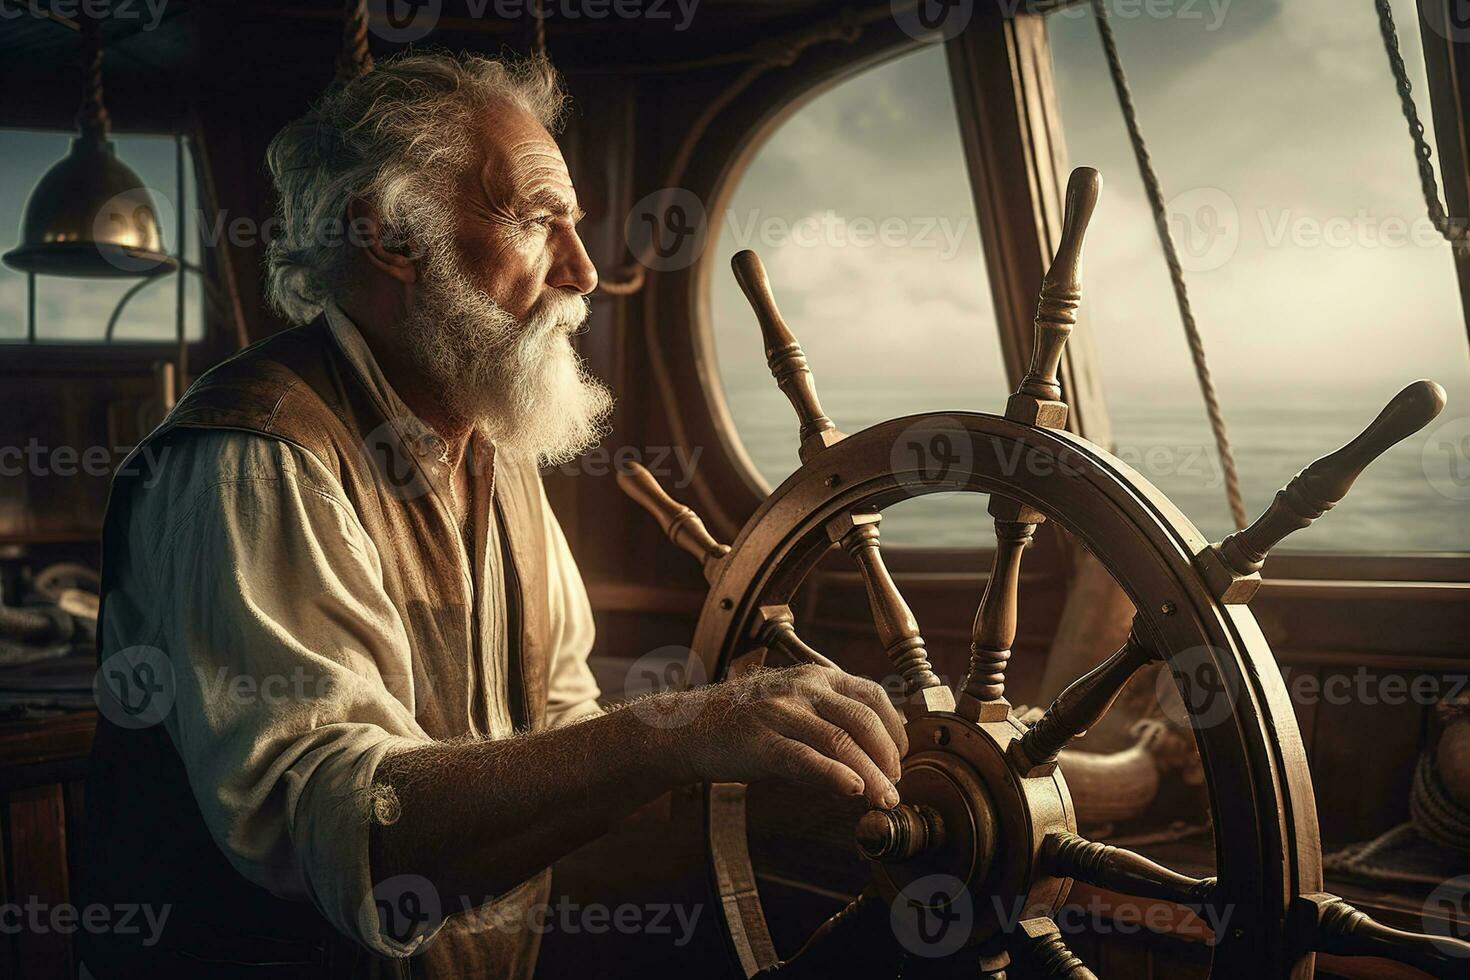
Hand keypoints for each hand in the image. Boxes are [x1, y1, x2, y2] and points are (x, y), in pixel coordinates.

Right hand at [665, 664, 908, 807]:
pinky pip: (805, 758)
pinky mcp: (760, 740)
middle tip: (895, 786)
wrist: (689, 727)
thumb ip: (832, 725)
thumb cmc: (747, 722)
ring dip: (871, 775)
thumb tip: (875, 762)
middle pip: (863, 719)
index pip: (872, 694)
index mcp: (816, 677)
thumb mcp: (795, 710)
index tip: (900, 758)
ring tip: (884, 799)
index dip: (894, 729)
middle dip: (888, 756)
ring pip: (840, 742)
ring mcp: (781, 711)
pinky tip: (853, 789)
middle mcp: (802, 687)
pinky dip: (834, 775)